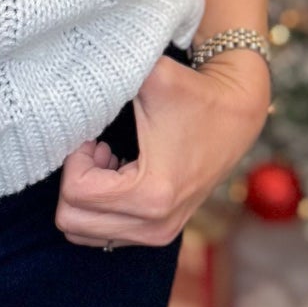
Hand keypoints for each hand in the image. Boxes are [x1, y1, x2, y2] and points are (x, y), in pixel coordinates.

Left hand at [54, 49, 270, 248]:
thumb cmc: (193, 94)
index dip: (74, 159)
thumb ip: (111, 71)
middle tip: (97, 150)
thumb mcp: (152, 77)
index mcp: (151, 194)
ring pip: (83, 231)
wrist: (236, 114)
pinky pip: (102, 233)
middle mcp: (154, 225)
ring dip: (86, 195)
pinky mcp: (160, 234)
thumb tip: (73, 73)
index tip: (95, 137)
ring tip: (108, 161)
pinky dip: (99, 206)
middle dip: (75, 180)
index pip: (75, 193)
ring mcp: (158, 235)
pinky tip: (119, 173)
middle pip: (71, 220)